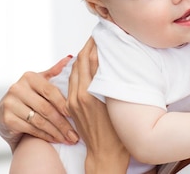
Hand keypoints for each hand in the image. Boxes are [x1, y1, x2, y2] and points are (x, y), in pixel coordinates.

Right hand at [0, 56, 79, 150]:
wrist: (4, 113)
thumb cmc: (27, 97)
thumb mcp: (39, 83)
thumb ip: (54, 72)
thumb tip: (70, 58)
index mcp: (29, 77)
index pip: (50, 91)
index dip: (63, 104)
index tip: (75, 114)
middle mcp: (17, 88)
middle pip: (46, 108)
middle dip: (62, 123)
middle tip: (74, 134)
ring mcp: (10, 103)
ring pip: (39, 120)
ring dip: (56, 132)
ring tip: (68, 138)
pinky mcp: (7, 118)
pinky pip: (31, 129)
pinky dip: (45, 136)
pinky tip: (55, 140)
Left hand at [68, 38, 129, 172]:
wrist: (105, 155)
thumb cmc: (118, 133)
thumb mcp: (117, 103)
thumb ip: (110, 80)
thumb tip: (108, 59)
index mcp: (91, 92)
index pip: (89, 59)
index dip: (94, 44)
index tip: (101, 33)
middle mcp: (79, 94)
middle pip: (80, 61)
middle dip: (87, 46)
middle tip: (97, 35)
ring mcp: (73, 100)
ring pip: (75, 70)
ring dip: (82, 56)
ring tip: (92, 46)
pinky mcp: (71, 106)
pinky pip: (72, 81)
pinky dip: (79, 69)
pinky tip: (85, 64)